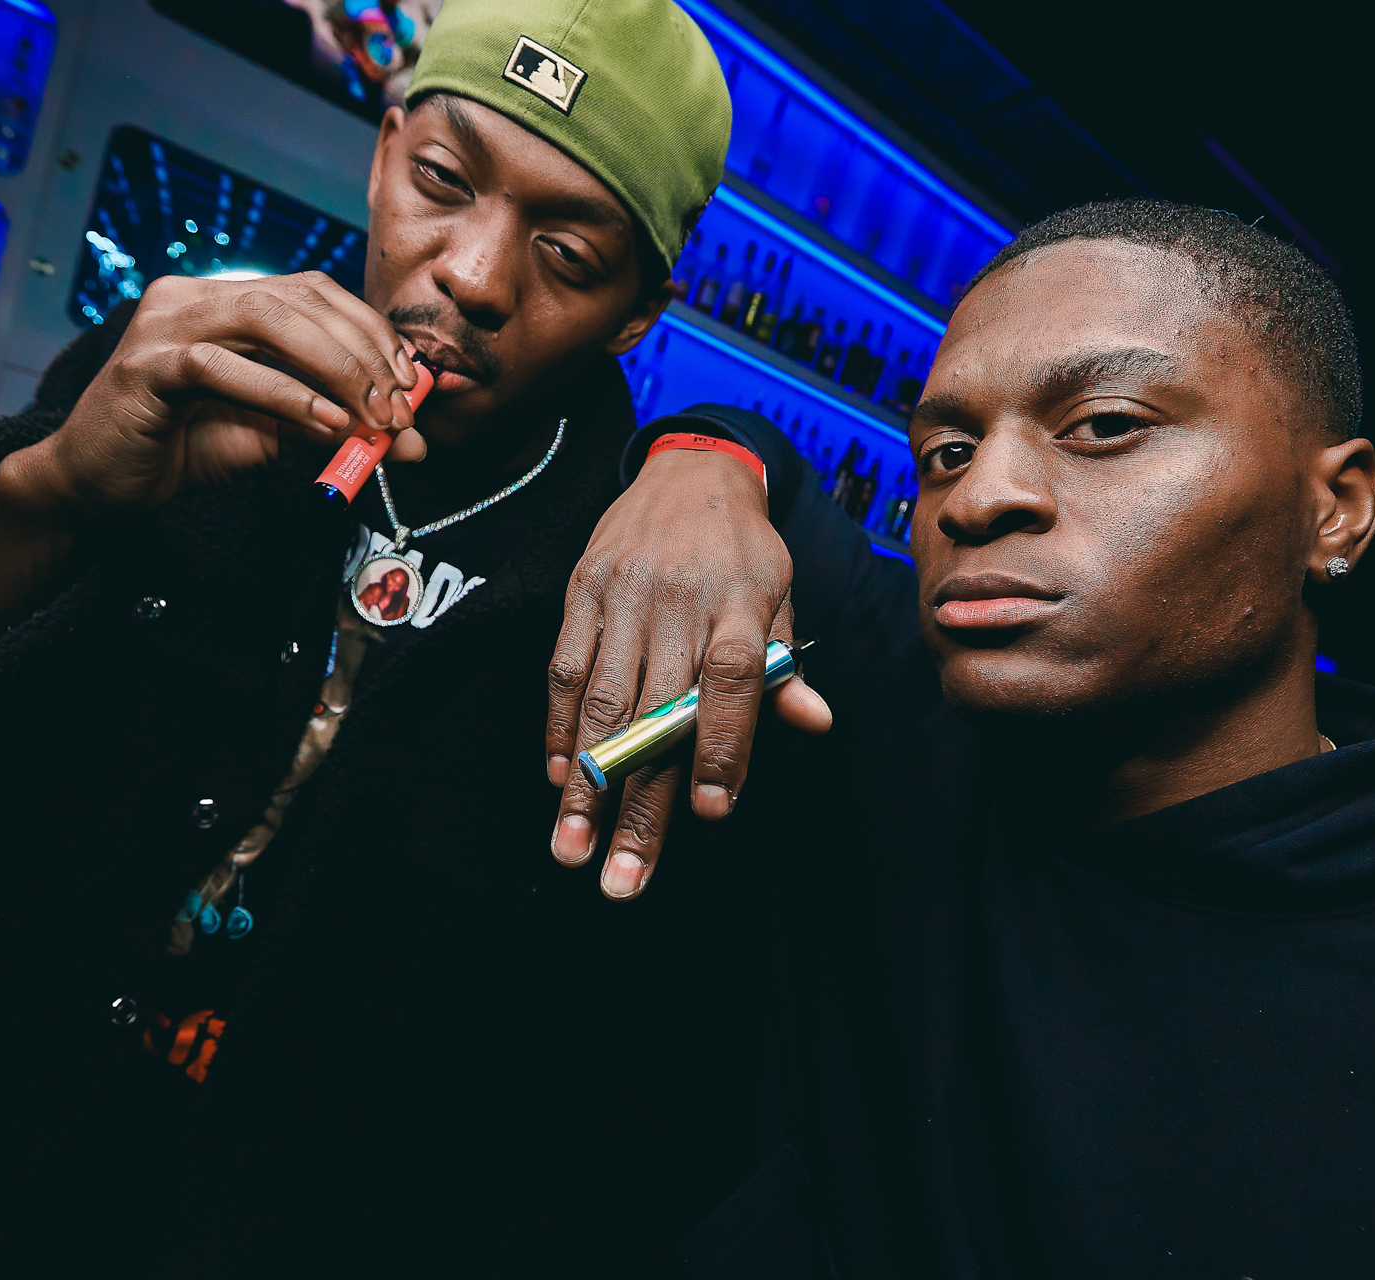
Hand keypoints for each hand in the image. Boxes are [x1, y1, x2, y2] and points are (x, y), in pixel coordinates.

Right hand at [6, 271, 428, 518]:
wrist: (104, 486)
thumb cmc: (186, 448)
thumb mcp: (276, 432)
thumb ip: (335, 422)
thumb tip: (409, 439)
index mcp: (227, 297)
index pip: (316, 291)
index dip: (371, 331)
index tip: (412, 384)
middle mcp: (194, 295)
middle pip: (300, 299)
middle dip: (362, 353)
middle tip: (399, 410)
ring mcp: (165, 323)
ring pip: (267, 319)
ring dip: (333, 368)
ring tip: (370, 417)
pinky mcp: (146, 366)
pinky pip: (223, 368)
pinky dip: (283, 395)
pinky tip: (324, 422)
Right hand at [545, 448, 832, 899]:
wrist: (691, 469)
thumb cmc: (744, 552)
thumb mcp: (781, 597)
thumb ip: (786, 667)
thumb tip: (814, 722)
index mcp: (741, 604)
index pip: (734, 682)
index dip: (722, 746)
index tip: (710, 811)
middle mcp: (680, 601)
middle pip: (657, 714)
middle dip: (638, 804)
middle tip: (622, 879)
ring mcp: (625, 596)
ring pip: (601, 702)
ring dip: (586, 785)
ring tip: (574, 848)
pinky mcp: (583, 590)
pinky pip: (564, 668)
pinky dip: (559, 728)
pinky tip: (561, 780)